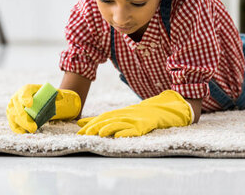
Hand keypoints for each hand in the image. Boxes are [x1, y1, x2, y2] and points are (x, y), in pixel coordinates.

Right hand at [6, 84, 80, 133]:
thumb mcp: (47, 92)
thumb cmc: (40, 95)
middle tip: (34, 127)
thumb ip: (55, 93)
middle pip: (18, 109)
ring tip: (32, 131)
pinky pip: (12, 124)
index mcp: (25, 90)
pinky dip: (18, 129)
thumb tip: (61, 97)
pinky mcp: (10, 116)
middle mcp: (16, 98)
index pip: (24, 93)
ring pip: (14, 117)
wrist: (31, 98)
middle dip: (25, 119)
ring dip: (22, 125)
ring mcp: (11, 107)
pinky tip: (24, 132)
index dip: (25, 98)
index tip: (30, 104)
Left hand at [76, 90, 192, 137]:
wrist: (165, 108)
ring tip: (100, 134)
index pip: (103, 117)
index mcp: (120, 112)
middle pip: (110, 119)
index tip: (79, 130)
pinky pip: (136, 128)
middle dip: (96, 126)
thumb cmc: (140, 115)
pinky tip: (120, 136)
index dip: (91, 123)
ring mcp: (137, 118)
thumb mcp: (122, 115)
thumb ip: (102, 119)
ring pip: (121, 123)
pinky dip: (128, 132)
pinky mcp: (146, 124)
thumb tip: (80, 123)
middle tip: (85, 134)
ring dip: (110, 128)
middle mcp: (127, 114)